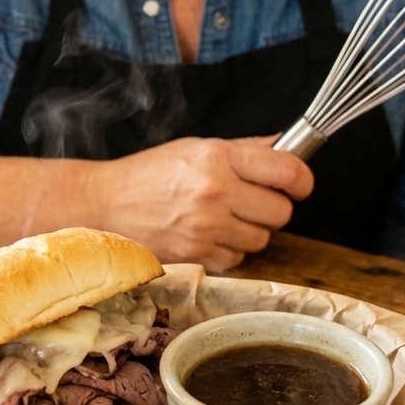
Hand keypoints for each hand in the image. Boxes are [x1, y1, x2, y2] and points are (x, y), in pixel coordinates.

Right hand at [89, 135, 313, 271]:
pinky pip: (237, 258)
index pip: (286, 170)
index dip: (302, 180)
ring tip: (224, 217)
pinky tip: (208, 234)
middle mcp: (215, 192)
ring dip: (250, 231)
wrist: (103, 205)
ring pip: (262, 239)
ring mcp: (206, 227)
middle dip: (272, 208)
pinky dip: (229, 249)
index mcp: (217, 158)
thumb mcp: (194, 148)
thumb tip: (283, 146)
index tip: (298, 184)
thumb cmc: (147, 175)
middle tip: (251, 200)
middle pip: (281, 212)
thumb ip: (243, 150)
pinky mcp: (197, 255)